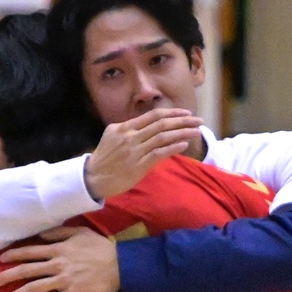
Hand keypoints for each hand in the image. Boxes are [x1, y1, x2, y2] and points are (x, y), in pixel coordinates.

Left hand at [0, 227, 122, 291]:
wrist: (120, 265)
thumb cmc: (101, 247)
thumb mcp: (80, 232)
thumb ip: (59, 232)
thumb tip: (41, 234)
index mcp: (58, 248)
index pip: (31, 251)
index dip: (15, 254)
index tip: (1, 259)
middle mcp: (57, 264)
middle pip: (27, 270)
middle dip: (8, 276)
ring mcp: (63, 280)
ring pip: (34, 288)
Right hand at [81, 109, 203, 200]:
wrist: (93, 178)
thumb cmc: (104, 159)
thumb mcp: (113, 137)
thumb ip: (130, 130)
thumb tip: (148, 126)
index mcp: (125, 127)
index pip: (153, 115)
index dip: (172, 112)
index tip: (186, 112)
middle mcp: (130, 136)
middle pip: (161, 123)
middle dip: (183, 120)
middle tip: (198, 120)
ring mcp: (135, 150)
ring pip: (163, 136)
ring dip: (182, 132)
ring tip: (196, 131)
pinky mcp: (138, 165)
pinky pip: (159, 154)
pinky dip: (173, 148)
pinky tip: (184, 144)